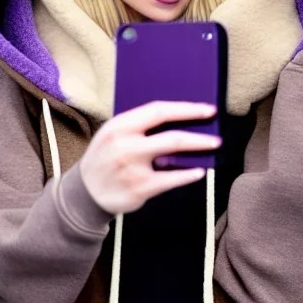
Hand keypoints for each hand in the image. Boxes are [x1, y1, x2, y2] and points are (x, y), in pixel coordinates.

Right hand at [79, 101, 221, 213]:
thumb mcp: (113, 134)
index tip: (207, 109)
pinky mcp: (140, 188)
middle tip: (217, 134)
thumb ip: (138, 125)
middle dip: (199, 134)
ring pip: (174, 155)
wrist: (85, 192)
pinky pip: (172, 180)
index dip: (186, 109)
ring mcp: (133, 168)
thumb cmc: (105, 158)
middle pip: (171, 136)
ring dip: (198, 149)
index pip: (158, 111)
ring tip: (213, 147)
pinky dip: (188, 175)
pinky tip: (198, 172)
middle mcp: (126, 145)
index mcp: (119, 126)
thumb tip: (177, 117)